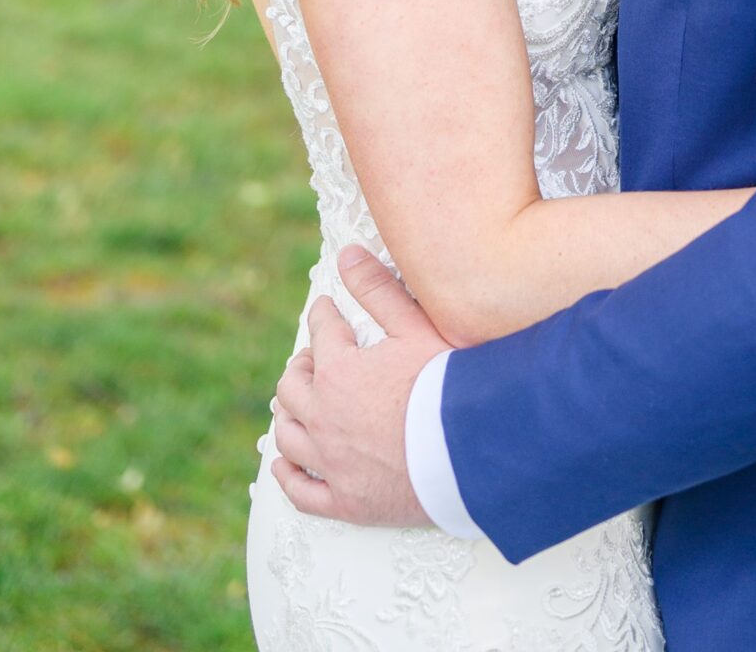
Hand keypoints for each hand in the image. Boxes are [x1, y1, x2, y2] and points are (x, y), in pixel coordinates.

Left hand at [270, 246, 447, 526]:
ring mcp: (330, 463)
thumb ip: (378, 289)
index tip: (325, 310)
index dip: (322, 317)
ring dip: (288, 415)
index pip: (320, 333)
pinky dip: (288, 474)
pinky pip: (300, 491)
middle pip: (291, 387)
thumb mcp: (415, 326)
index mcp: (338, 371)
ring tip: (296, 405)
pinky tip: (284, 463)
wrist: (471, 449)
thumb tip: (347, 254)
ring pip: (288, 436)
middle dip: (299, 368)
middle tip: (311, 360)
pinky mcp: (344, 501)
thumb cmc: (447, 383)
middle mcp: (323, 417)